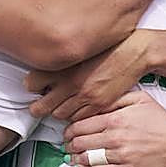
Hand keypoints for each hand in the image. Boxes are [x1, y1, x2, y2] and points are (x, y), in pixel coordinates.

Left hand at [26, 32, 151, 121]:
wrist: (135, 52)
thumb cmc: (109, 48)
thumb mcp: (80, 50)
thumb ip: (63, 62)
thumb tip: (48, 72)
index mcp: (64, 66)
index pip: (33, 82)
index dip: (31, 86)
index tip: (33, 87)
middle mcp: (71, 82)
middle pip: (42, 105)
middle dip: (38, 108)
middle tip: (38, 107)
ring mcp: (84, 95)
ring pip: (59, 114)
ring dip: (57, 112)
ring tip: (59, 108)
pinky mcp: (98, 104)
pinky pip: (78, 118)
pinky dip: (75, 116)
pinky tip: (76, 109)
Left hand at [60, 91, 165, 166]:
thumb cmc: (161, 122)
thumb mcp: (141, 99)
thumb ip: (117, 97)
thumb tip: (97, 101)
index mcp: (116, 118)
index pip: (81, 125)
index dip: (69, 130)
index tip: (67, 133)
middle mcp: (115, 137)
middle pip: (80, 142)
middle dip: (69, 144)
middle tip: (67, 145)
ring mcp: (120, 155)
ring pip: (87, 158)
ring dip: (75, 158)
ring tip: (72, 157)